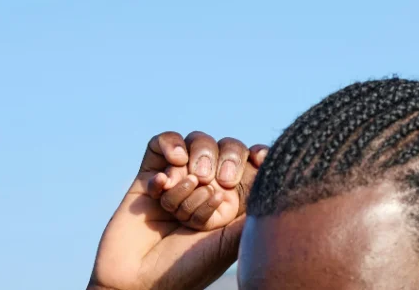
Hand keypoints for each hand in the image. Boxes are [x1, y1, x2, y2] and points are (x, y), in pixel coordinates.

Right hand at [87, 131, 265, 289]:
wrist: (137, 281)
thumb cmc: (186, 269)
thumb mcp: (228, 244)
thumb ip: (253, 216)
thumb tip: (281, 191)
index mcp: (233, 200)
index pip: (252, 162)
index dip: (258, 154)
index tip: (260, 159)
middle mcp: (208, 185)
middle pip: (227, 145)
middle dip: (226, 157)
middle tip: (216, 180)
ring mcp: (179, 177)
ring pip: (196, 141)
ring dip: (195, 159)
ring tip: (188, 184)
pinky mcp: (150, 175)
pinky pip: (161, 143)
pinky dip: (169, 146)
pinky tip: (166, 174)